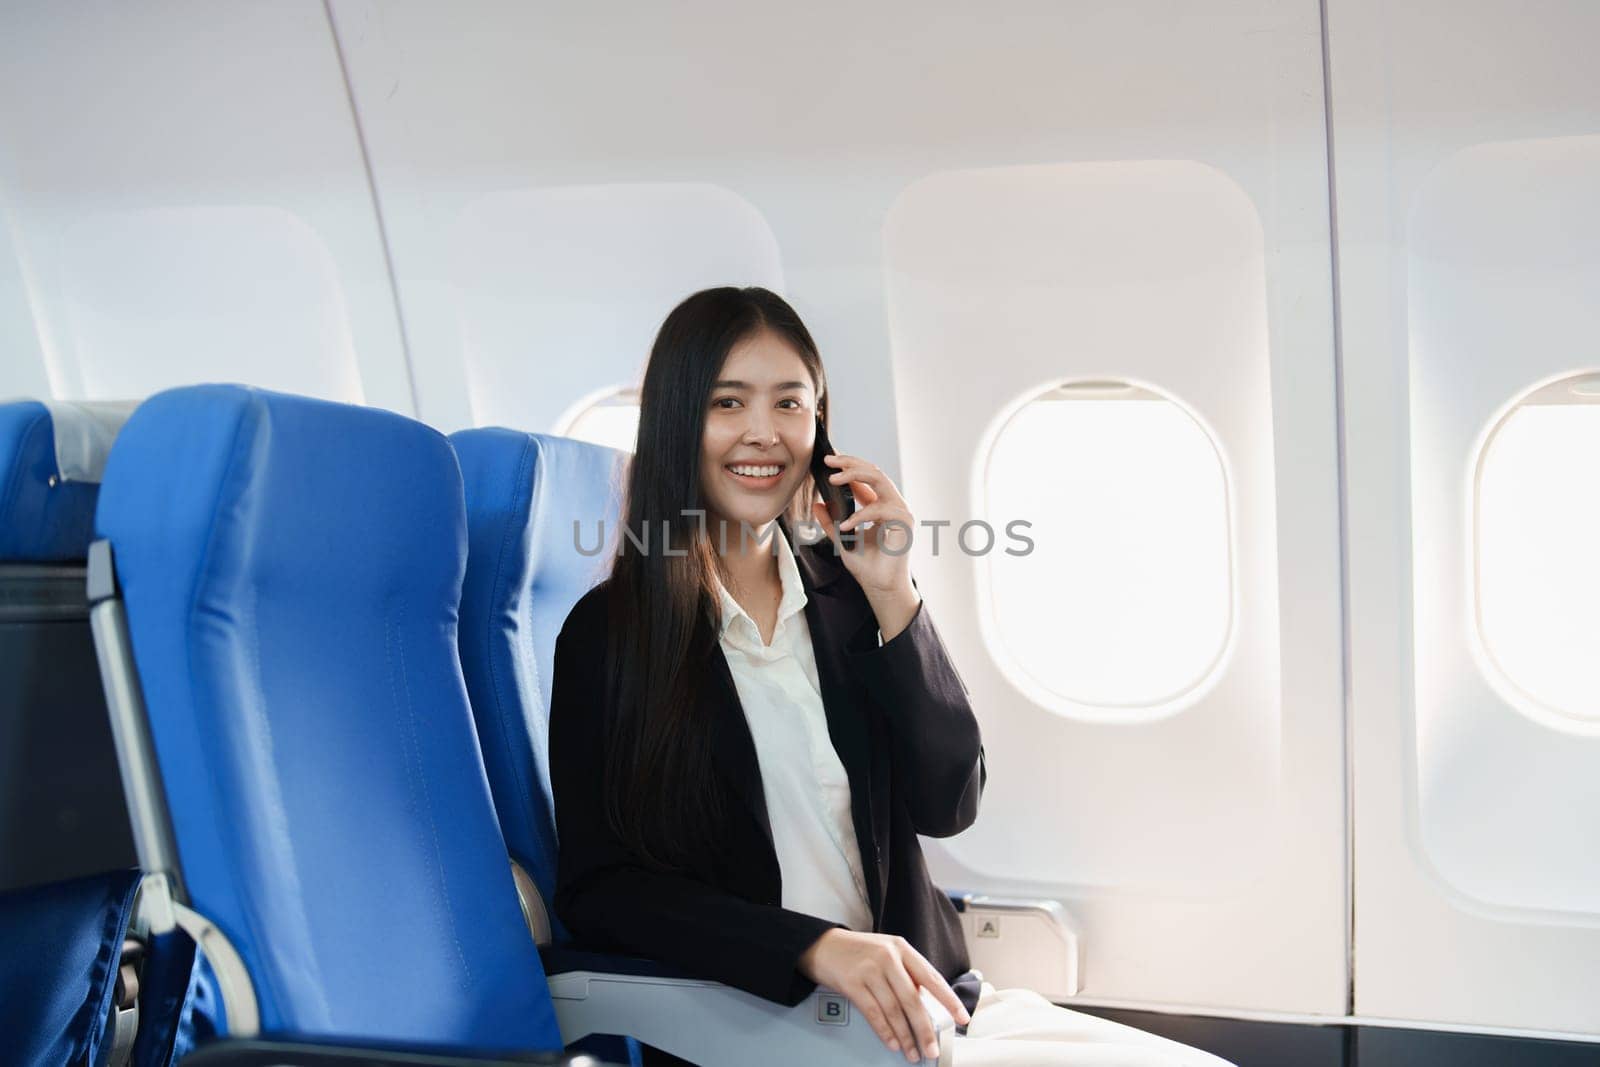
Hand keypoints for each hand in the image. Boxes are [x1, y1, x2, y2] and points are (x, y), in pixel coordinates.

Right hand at [797, 929, 969, 1062]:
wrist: (822, 945)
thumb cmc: (858, 951)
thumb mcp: (887, 952)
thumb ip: (906, 973)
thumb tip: (927, 1004)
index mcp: (902, 948)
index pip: (931, 977)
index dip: (949, 1000)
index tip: (961, 1017)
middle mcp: (887, 957)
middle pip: (912, 999)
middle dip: (925, 1028)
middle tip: (933, 1048)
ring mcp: (869, 970)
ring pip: (894, 1010)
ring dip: (905, 1036)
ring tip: (913, 1052)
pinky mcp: (852, 983)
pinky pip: (873, 1013)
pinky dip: (885, 1031)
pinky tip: (893, 1043)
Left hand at [811, 453, 914, 595]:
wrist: (881, 588)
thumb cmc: (867, 566)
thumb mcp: (841, 540)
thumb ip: (831, 522)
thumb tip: (818, 504)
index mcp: (880, 506)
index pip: (867, 477)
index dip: (849, 466)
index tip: (828, 461)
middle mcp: (892, 505)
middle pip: (874, 472)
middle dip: (851, 463)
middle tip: (829, 461)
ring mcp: (901, 512)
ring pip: (880, 481)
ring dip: (855, 476)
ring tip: (833, 480)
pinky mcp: (905, 523)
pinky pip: (881, 509)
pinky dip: (860, 515)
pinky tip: (845, 525)